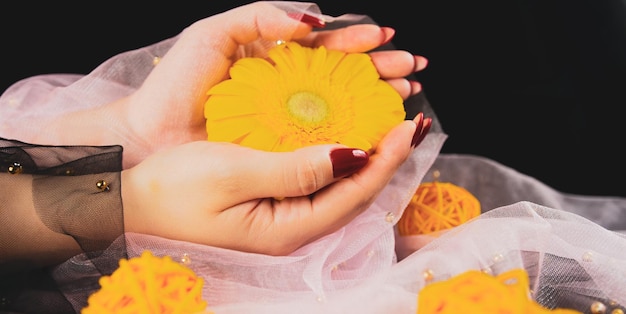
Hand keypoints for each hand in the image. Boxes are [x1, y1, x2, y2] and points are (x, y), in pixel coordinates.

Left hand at [45, 1, 427, 167]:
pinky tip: (375, 128)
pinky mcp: (279, 153)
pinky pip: (320, 140)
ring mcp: (283, 123)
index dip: (357, 43)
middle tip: (412, 71)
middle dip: (379, 71)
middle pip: (341, 77)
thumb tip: (314, 19)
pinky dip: (351, 133)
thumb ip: (263, 17)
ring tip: (406, 93)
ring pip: (339, 108)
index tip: (385, 39)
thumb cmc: (177, 84)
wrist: (149, 135)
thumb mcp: (216, 35)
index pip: (324, 47)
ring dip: (375, 100)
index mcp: (273, 59)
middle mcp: (284, 91)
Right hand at [121, 110, 429, 255]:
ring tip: (386, 122)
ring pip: (339, 185)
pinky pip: (317, 178)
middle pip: (355, 192)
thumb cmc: (173, 189)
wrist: (132, 201)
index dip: (387, 158)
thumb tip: (351, 154)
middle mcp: (293, 226)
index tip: (410, 125)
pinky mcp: (272, 201)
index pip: (355, 193)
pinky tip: (343, 134)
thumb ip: (295, 169)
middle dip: (386, 156)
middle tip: (409, 120)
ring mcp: (283, 216)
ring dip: (366, 154)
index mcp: (288, 227)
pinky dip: (337, 153)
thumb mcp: (234, 175)